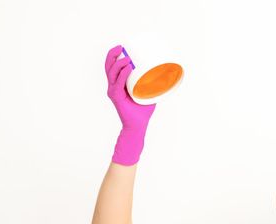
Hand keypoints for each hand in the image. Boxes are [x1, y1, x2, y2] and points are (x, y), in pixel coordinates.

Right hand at [105, 44, 156, 165]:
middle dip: (113, 55)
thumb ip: (154, 83)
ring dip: (119, 63)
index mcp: (117, 84)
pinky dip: (123, 75)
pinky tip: (128, 68)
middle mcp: (113, 86)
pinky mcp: (116, 98)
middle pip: (108, 67)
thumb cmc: (142, 110)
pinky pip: (118, 84)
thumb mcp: (149, 92)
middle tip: (122, 47)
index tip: (122, 46)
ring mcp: (113, 92)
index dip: (113, 55)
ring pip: (112, 74)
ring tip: (128, 58)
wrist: (138, 126)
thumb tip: (168, 72)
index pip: (111, 67)